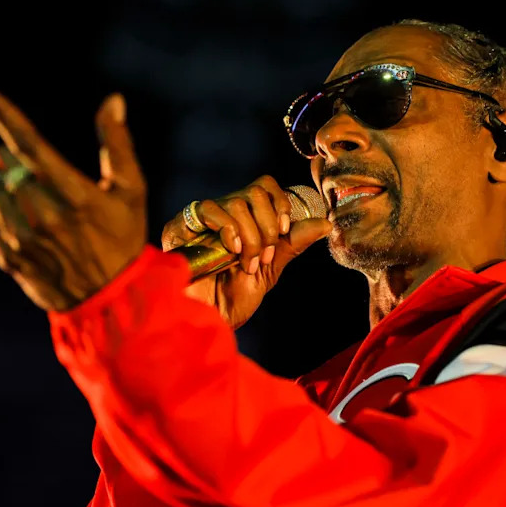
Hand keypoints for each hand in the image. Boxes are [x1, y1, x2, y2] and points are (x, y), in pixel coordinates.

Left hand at [0, 84, 147, 310]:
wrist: (113, 299)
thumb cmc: (124, 237)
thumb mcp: (131, 190)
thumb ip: (117, 144)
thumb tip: (113, 99)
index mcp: (77, 196)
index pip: (30, 145)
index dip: (1, 114)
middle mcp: (47, 217)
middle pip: (8, 166)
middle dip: (15, 159)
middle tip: (38, 172)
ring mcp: (25, 240)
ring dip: (4, 182)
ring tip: (29, 194)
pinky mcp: (10, 258)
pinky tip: (15, 212)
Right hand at [161, 176, 330, 329]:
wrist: (210, 320)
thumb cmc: (235, 298)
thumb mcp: (271, 268)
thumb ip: (293, 243)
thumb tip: (326, 223)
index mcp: (244, 219)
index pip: (265, 186)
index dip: (280, 203)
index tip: (286, 232)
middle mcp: (223, 214)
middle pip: (255, 190)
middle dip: (269, 226)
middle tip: (265, 258)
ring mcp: (201, 220)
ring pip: (236, 201)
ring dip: (251, 236)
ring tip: (247, 264)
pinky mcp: (179, 228)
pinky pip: (207, 209)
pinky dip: (228, 229)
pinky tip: (231, 252)